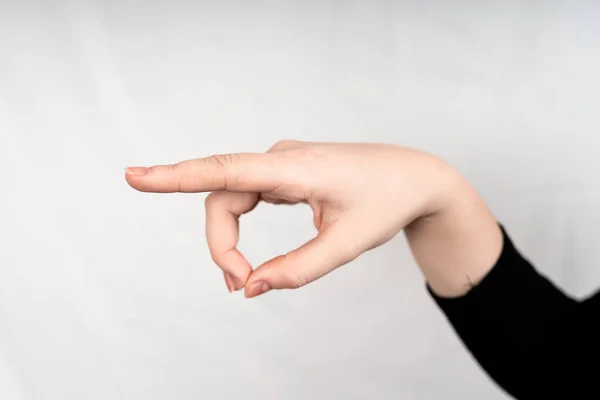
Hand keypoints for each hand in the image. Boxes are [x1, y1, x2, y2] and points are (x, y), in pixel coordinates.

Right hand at [125, 140, 461, 297]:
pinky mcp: (285, 171)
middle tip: (240, 288)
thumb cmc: (386, 203)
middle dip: (221, 246)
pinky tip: (246, 257)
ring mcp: (282, 162)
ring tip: (243, 279)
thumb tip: (251, 288)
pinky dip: (239, 228)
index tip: (134, 176)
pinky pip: (247, 195)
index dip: (175, 175)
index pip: (225, 170)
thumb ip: (298, 270)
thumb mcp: (346, 245)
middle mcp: (281, 157)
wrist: (416, 178)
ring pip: (232, 198)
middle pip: (223, 199)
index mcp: (297, 167)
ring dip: (228, 240)